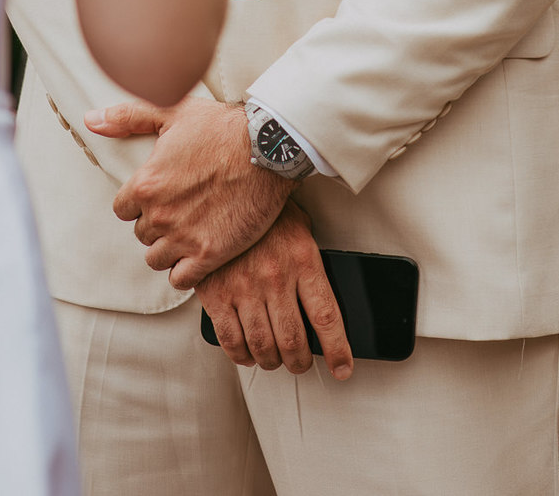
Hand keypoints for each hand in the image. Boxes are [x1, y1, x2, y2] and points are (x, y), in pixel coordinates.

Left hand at [86, 97, 290, 287]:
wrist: (266, 149)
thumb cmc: (221, 128)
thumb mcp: (172, 113)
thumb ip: (127, 118)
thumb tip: (91, 120)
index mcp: (146, 184)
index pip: (122, 210)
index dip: (140, 203)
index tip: (160, 196)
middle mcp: (159, 214)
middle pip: (141, 234)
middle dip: (156, 224)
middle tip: (181, 211)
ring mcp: (183, 238)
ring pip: (156, 259)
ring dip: (168, 249)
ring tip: (188, 233)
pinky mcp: (209, 255)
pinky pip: (180, 278)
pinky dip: (185, 270)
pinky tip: (198, 254)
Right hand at [199, 204, 352, 380]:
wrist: (224, 189)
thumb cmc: (267, 213)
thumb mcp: (300, 230)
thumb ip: (312, 266)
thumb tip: (325, 308)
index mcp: (303, 260)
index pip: (326, 317)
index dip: (337, 351)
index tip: (342, 369)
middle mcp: (275, 277)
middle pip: (293, 341)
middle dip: (299, 362)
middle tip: (299, 363)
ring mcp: (243, 286)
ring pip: (263, 346)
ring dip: (271, 361)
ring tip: (274, 359)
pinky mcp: (216, 293)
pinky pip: (231, 340)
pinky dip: (241, 355)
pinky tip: (247, 353)